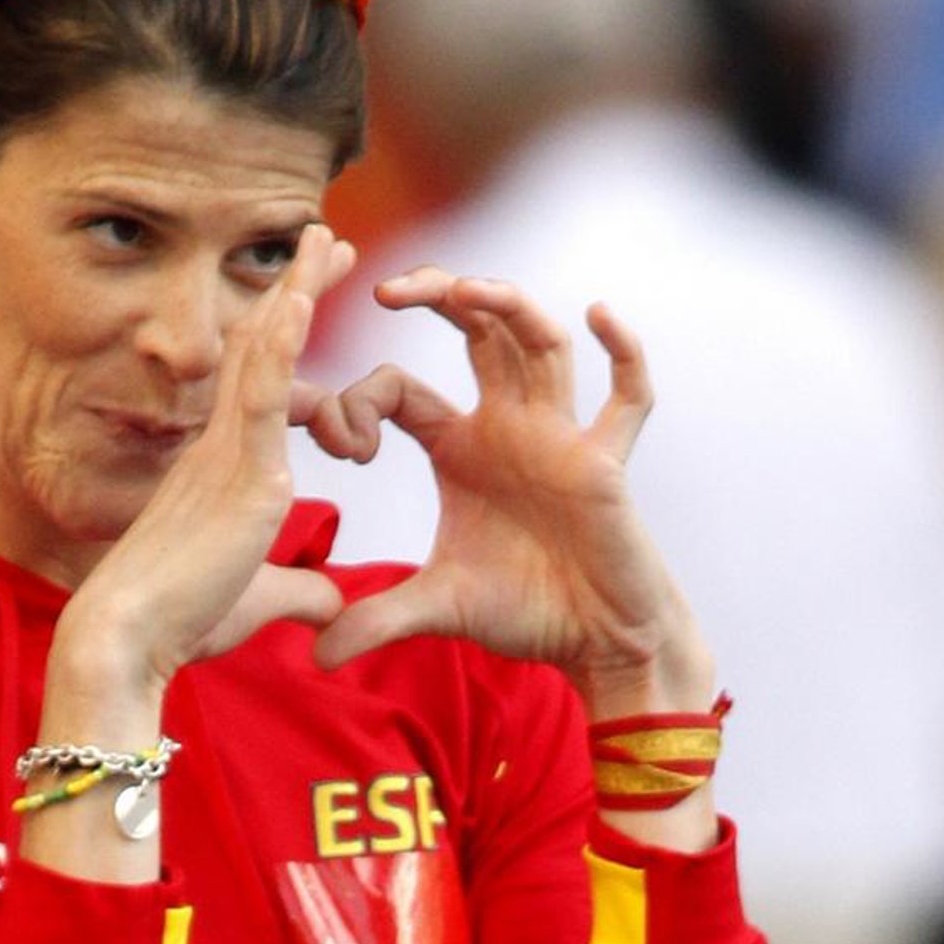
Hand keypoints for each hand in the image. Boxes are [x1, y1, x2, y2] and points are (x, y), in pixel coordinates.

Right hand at [54, 225, 355, 701]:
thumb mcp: (255, 601)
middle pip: (262, 347)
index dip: (284, 336)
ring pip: (265, 353)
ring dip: (299, 290)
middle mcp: (220, 446)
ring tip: (328, 236)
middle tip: (329, 238)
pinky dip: (283, 344)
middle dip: (298, 290)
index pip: (259, 385)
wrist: (128, 638)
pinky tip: (302, 298)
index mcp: (219, 467)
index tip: (310, 295)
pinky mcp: (242, 477)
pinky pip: (264, 396)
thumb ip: (297, 593)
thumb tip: (334, 605)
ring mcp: (230, 454)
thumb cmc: (177, 623)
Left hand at [299, 268, 715, 713]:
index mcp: (458, 446)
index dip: (358, 402)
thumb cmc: (525, 611)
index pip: (398, 390)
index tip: (340, 445)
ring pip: (540, 342)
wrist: (595, 641)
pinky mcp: (604, 464)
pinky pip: (627, 398)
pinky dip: (623, 354)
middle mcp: (508, 424)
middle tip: (385, 287)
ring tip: (468, 288)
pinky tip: (599, 316)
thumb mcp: (437, 609)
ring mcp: (560, 436)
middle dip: (435, 295)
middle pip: (474, 329)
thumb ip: (377, 621)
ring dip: (508, 306)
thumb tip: (315, 657)